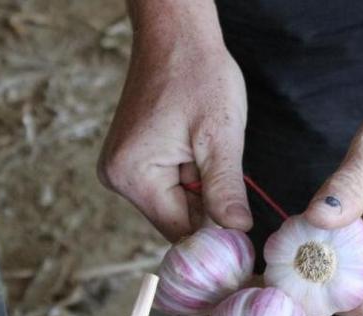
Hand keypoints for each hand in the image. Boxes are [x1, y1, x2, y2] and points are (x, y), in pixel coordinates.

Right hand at [98, 8, 250, 241]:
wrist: (177, 36)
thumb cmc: (198, 76)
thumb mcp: (220, 136)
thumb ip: (225, 189)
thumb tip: (238, 231)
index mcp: (133, 176)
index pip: (180, 231)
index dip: (215, 232)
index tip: (243, 223)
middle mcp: (118, 178)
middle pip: (177, 220)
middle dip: (208, 204)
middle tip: (222, 164)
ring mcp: (123, 169)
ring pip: (177, 204)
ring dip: (201, 188)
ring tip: (206, 147)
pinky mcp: (133, 160)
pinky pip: (170, 186)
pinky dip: (192, 176)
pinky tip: (195, 146)